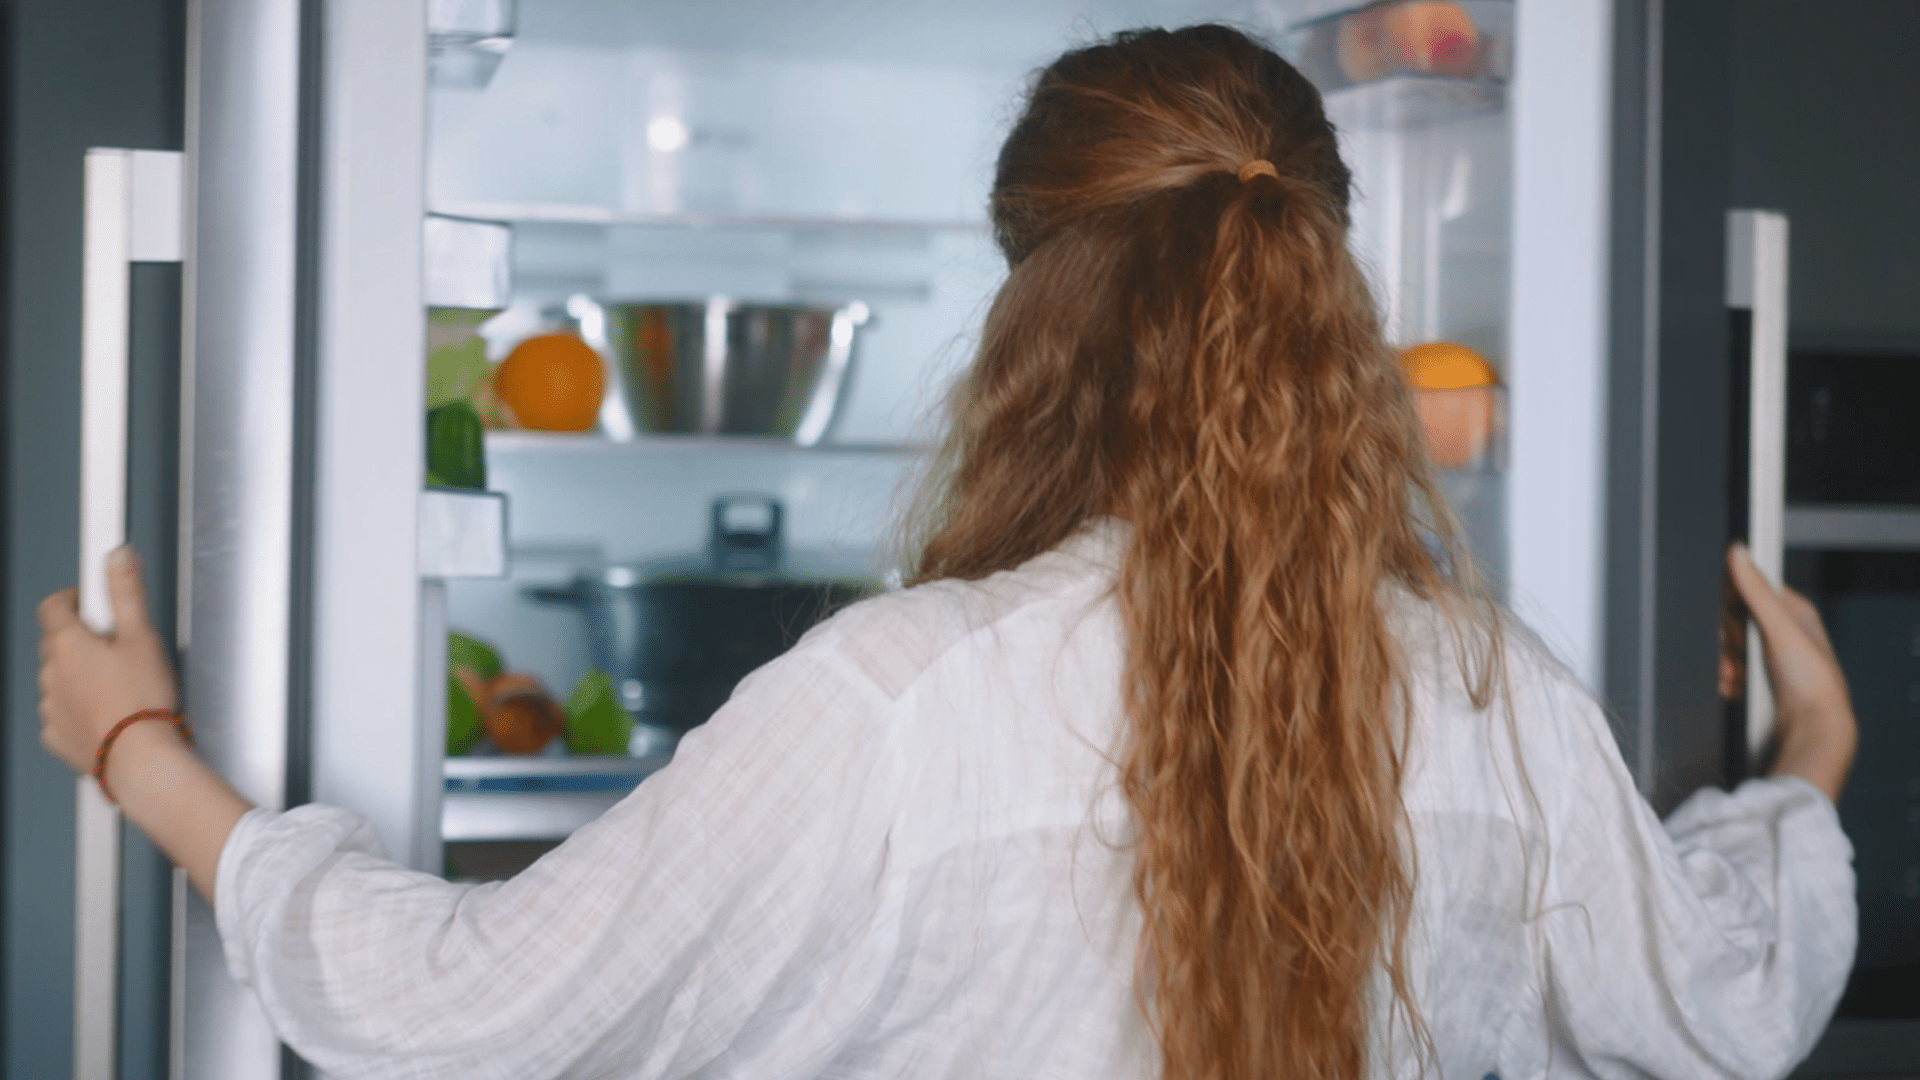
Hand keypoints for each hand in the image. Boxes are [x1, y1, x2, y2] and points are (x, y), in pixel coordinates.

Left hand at [38, 546, 179, 774]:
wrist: (139, 760)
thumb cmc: (141, 701)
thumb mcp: (143, 636)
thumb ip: (127, 592)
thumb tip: (117, 556)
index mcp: (67, 644)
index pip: (54, 606)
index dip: (74, 598)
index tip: (91, 599)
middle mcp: (50, 674)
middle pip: (59, 643)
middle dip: (84, 640)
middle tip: (120, 646)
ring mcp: (50, 707)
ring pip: (61, 679)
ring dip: (82, 676)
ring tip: (121, 685)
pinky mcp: (56, 736)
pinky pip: (64, 713)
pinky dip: (82, 709)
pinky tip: (112, 712)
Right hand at [1726, 543, 1856, 802]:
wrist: (1810, 729)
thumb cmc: (1812, 682)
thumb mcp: (1781, 627)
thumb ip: (1755, 590)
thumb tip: (1738, 553)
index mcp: (1795, 613)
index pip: (1753, 589)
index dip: (1734, 599)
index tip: (1729, 610)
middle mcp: (1782, 635)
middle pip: (1733, 621)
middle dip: (1726, 637)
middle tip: (1734, 649)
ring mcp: (1768, 660)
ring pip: (1726, 648)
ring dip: (1723, 661)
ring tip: (1734, 673)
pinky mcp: (1756, 683)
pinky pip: (1726, 672)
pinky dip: (1724, 678)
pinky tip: (1732, 685)